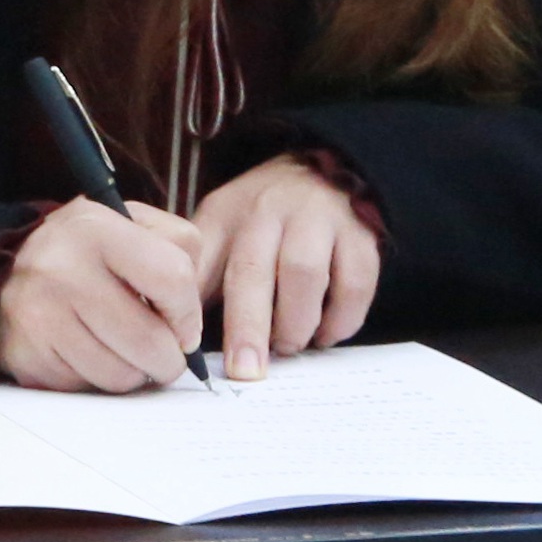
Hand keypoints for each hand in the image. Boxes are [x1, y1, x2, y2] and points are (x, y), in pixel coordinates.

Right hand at [0, 198, 210, 392]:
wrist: (7, 272)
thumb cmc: (88, 253)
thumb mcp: (133, 226)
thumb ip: (178, 250)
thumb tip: (187, 326)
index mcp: (94, 227)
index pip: (173, 279)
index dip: (189, 313)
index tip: (182, 326)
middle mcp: (58, 266)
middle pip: (150, 341)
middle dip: (168, 358)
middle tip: (161, 352)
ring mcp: (36, 313)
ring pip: (120, 374)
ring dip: (133, 372)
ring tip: (121, 349)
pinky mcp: (24, 353)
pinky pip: (86, 387)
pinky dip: (97, 378)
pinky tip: (88, 354)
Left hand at [185, 155, 381, 380]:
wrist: (328, 171)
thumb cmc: (263, 215)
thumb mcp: (221, 227)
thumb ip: (201, 272)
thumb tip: (179, 328)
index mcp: (227, 213)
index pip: (201, 258)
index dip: (193, 303)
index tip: (188, 344)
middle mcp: (271, 212)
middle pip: (254, 270)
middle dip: (248, 327)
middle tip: (246, 370)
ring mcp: (319, 221)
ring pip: (305, 275)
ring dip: (296, 322)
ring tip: (288, 346)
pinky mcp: (361, 237)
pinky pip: (355, 283)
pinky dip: (341, 318)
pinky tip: (326, 335)